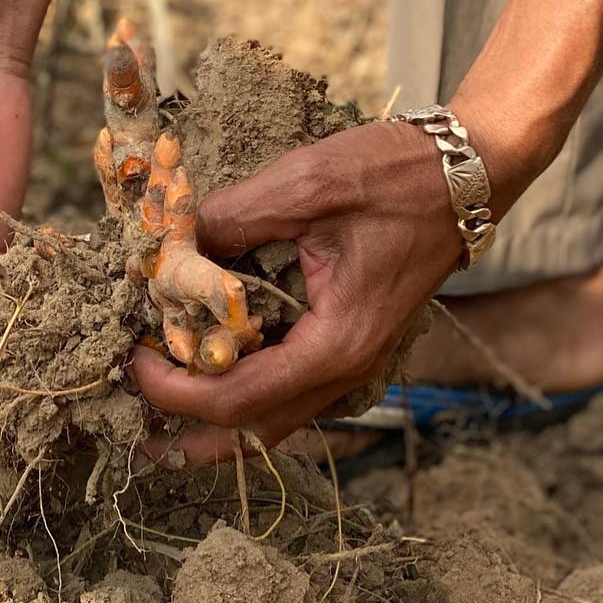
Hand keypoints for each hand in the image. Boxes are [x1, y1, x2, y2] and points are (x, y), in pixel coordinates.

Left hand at [130, 119, 474, 457]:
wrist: (467, 171)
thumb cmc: (395, 175)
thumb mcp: (305, 186)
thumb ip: (230, 220)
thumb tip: (167, 248)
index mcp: (336, 345)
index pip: (237, 400)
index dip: (175, 390)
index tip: (135, 356)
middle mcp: (345, 370)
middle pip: (251, 431)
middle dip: (187, 424)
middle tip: (136, 400)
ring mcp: (349, 363)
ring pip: (269, 419)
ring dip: (212, 413)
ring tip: (159, 390)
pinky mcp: (345, 346)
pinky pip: (285, 390)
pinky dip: (240, 387)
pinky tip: (206, 360)